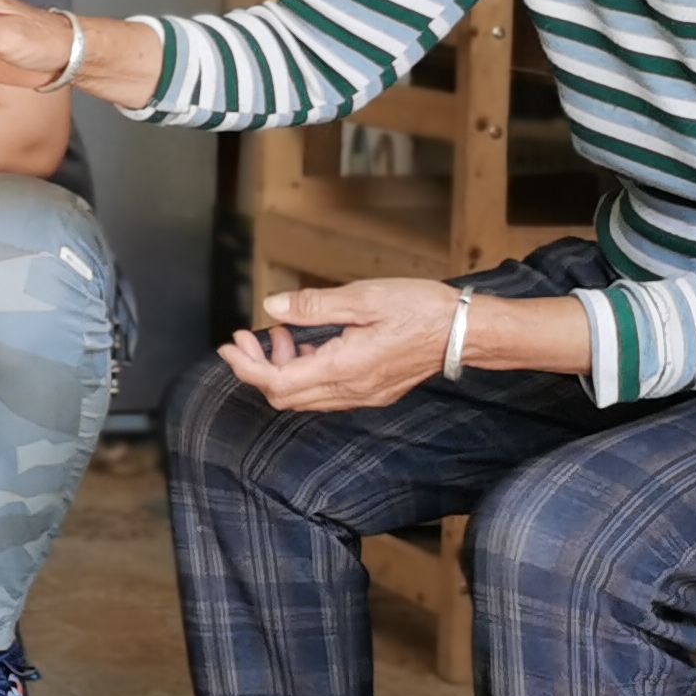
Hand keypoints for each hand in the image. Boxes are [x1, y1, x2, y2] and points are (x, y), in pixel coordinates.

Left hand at [216, 279, 460, 411]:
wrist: (466, 331)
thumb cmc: (421, 309)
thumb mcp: (363, 298)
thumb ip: (314, 306)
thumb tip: (273, 307)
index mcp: (344, 369)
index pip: (277, 384)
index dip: (246, 367)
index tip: (230, 345)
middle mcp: (351, 391)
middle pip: (285, 397)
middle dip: (258, 368)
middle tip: (248, 338)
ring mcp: (364, 394)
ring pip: (305, 397)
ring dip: (283, 369)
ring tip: (282, 333)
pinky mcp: (373, 390)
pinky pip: (326, 392)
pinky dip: (306, 371)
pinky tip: (309, 344)